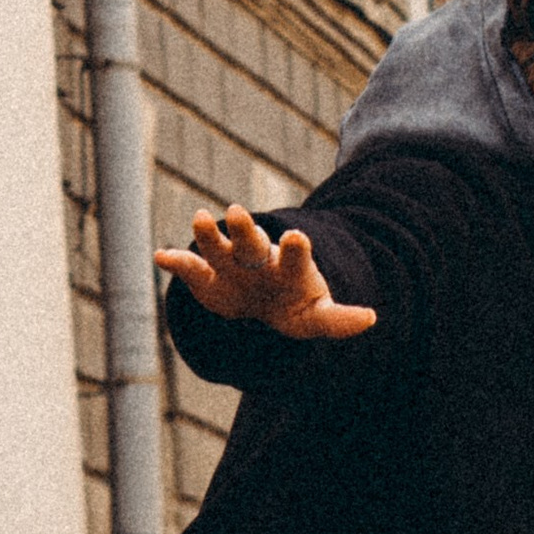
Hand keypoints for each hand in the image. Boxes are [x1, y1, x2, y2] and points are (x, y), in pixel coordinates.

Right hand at [154, 203, 376, 339]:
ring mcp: (231, 264)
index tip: (297, 236)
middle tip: (239, 213)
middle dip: (246, 228)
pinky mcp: (207, 278)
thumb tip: (372, 318)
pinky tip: (160, 257)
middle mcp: (259, 258)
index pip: (295, 254)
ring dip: (209, 234)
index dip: (296, 247)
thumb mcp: (318, 317)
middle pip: (252, 242)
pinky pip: (190, 268)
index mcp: (290, 266)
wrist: (266, 303)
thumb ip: (340, 320)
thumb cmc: (296, 305)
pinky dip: (175, 262)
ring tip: (199, 219)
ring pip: (220, 246)